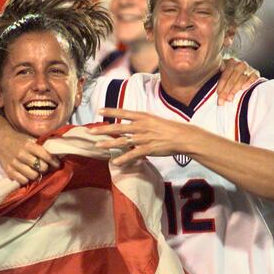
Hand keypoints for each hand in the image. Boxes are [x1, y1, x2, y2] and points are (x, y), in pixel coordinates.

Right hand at [0, 129, 59, 184]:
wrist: (0, 141)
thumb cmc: (19, 140)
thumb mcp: (30, 139)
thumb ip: (41, 147)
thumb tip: (57, 155)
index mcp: (29, 145)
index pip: (46, 156)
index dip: (54, 162)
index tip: (57, 164)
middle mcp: (22, 154)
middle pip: (41, 167)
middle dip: (46, 168)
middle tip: (45, 167)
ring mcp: (14, 164)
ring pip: (33, 176)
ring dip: (37, 174)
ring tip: (36, 171)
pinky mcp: (9, 171)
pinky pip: (23, 181)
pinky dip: (27, 179)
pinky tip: (27, 174)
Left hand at [88, 108, 210, 165]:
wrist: (181, 137)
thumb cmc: (168, 128)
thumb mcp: (153, 120)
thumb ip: (140, 121)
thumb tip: (130, 123)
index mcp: (142, 116)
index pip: (123, 112)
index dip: (110, 111)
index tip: (99, 111)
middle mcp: (141, 126)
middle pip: (118, 127)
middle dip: (103, 129)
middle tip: (91, 131)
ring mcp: (144, 138)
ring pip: (122, 141)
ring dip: (109, 144)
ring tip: (98, 146)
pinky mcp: (148, 149)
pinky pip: (133, 154)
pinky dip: (124, 159)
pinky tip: (115, 162)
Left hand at [217, 57, 259, 104]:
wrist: (243, 71)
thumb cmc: (229, 75)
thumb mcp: (223, 73)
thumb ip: (219, 78)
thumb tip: (216, 89)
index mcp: (230, 62)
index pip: (225, 75)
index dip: (221, 85)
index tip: (218, 94)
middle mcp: (239, 64)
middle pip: (233, 78)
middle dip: (227, 90)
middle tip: (223, 100)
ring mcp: (248, 68)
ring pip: (241, 79)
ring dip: (235, 89)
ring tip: (229, 98)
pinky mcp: (256, 73)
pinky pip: (253, 77)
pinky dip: (249, 82)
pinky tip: (244, 88)